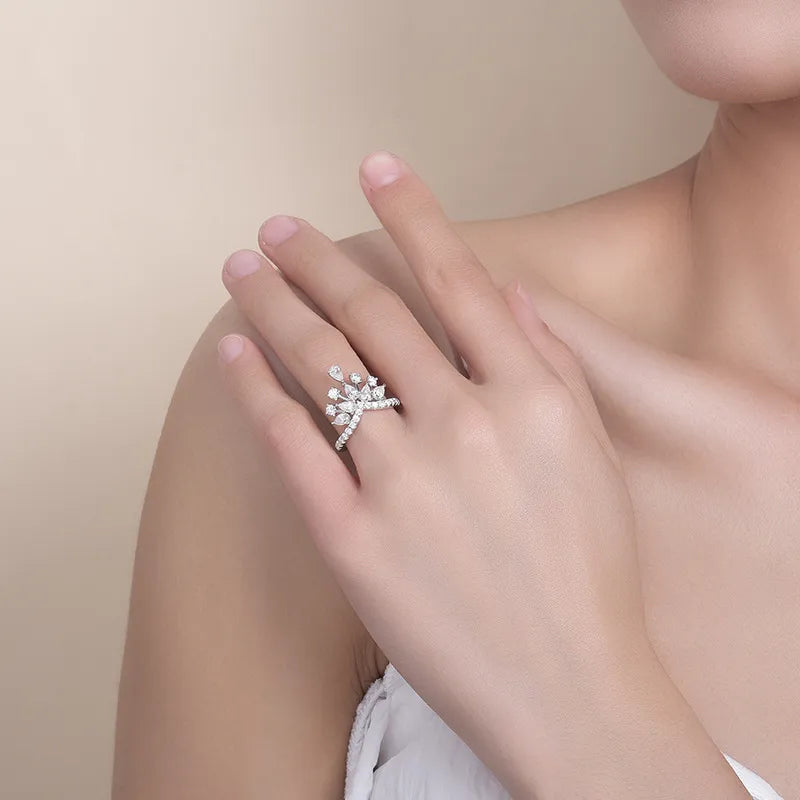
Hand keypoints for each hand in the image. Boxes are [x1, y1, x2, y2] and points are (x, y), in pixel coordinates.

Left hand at [216, 152, 719, 797]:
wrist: (568, 684)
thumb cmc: (589, 571)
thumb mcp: (592, 455)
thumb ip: (552, 365)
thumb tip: (506, 292)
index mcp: (529, 397)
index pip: (459, 279)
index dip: (414, 214)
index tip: (376, 166)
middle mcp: (464, 425)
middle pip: (374, 314)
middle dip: (318, 259)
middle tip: (277, 228)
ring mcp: (403, 481)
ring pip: (323, 366)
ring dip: (274, 305)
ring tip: (241, 269)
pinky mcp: (353, 538)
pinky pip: (292, 446)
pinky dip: (255, 391)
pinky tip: (233, 353)